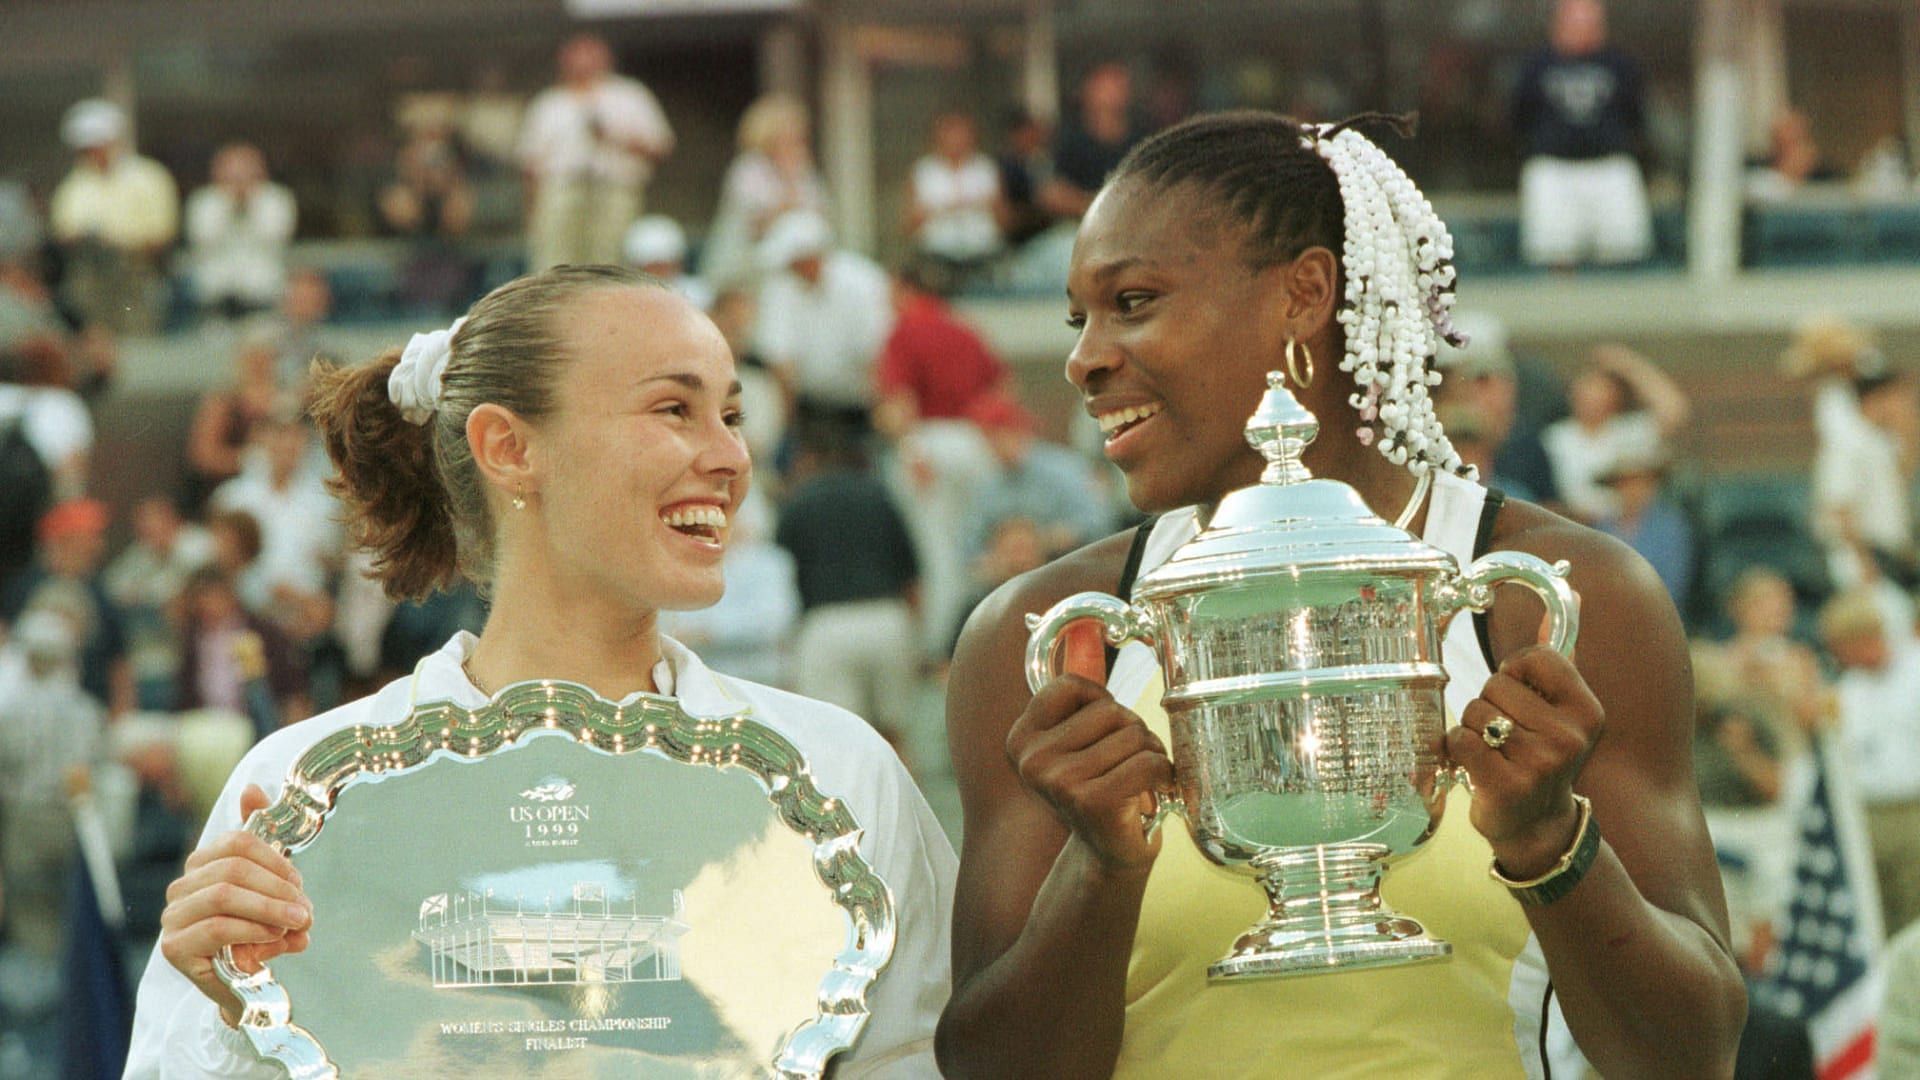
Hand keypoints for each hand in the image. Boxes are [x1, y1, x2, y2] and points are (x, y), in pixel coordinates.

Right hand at [159, 784, 311, 1026]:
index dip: (275, 860)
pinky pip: (216, 927)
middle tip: (306, 909)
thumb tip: (251, 789)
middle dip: (277, 887)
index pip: (238, 842)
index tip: (300, 883)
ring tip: (297, 922)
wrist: (245, 985)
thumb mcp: (270, 885)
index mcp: (203, 864)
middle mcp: (181, 887)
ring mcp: (172, 917)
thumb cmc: (259, 929)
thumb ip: (265, 838)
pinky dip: (254, 929)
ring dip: (270, 908)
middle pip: (232, 868)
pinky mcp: (174, 948)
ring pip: (224, 895)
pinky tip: (275, 937)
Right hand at [1005, 622, 1173, 876]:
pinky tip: (1148, 797)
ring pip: (1135, 735)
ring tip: (1133, 784)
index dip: (1101, 706)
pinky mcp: (1092, 801)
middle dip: (1131, 735)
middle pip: (1111, 710)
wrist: (1109, 855)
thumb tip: (1080, 628)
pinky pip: (1149, 762)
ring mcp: (1058, 782)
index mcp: (1020, 740)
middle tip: (1121, 769)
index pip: (1074, 686)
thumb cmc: (1100, 789)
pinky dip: (1162, 777)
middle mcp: (1031, 760)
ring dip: (1148, 758)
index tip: (1099, 740)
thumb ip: (1078, 688)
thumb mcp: (1082, 737)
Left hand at [1446, 641, 1605, 879]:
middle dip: (1489, 706)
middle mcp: (1570, 736)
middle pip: (1495, 684)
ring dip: (1473, 729)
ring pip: (1474, 711)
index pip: (1533, 656)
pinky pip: (1459, 740)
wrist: (1538, 826)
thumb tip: (1571, 594)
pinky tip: (1478, 768)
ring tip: (1495, 754)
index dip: (1515, 674)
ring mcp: (1540, 763)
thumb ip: (1560, 656)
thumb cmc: (1541, 756)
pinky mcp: (1507, 786)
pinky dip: (1457, 751)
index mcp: (1588, 710)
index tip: (1522, 701)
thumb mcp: (1561, 709)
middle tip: (1507, 737)